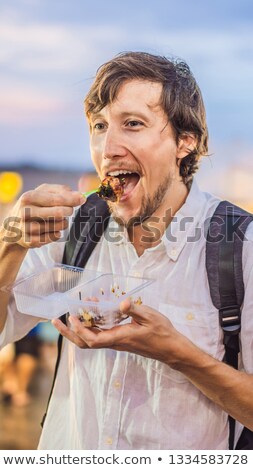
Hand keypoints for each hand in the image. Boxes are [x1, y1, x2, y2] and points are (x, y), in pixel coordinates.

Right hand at [1, 184, 84, 248]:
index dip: (72, 199)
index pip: (57, 199)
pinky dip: (57, 233)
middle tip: (68, 211)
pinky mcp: (30, 241)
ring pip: (60, 226)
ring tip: (56, 220)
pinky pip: (55, 237)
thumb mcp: (42, 193)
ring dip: (63, 223)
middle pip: (59, 213)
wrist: (13, 226)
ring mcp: (27, 228)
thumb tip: (80, 196)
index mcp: (29, 197)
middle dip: (68, 211)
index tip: (82, 199)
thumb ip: (61, 191)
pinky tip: (50, 230)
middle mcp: (25, 212)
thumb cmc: (33, 205)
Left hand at [52, 298, 186, 365]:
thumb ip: (135, 309)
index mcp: (120, 337)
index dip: (79, 330)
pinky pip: (100, 334)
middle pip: (86, 342)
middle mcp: (115, 342)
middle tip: (56, 321)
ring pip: (91, 339)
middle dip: (69, 333)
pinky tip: (92, 312)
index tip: (71, 317)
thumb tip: (121, 302)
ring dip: (78, 328)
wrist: (170, 348)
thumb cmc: (162, 333)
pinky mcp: (120, 339)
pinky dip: (92, 325)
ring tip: (69, 314)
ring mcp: (117, 341)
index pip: (93, 339)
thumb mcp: (150, 317)